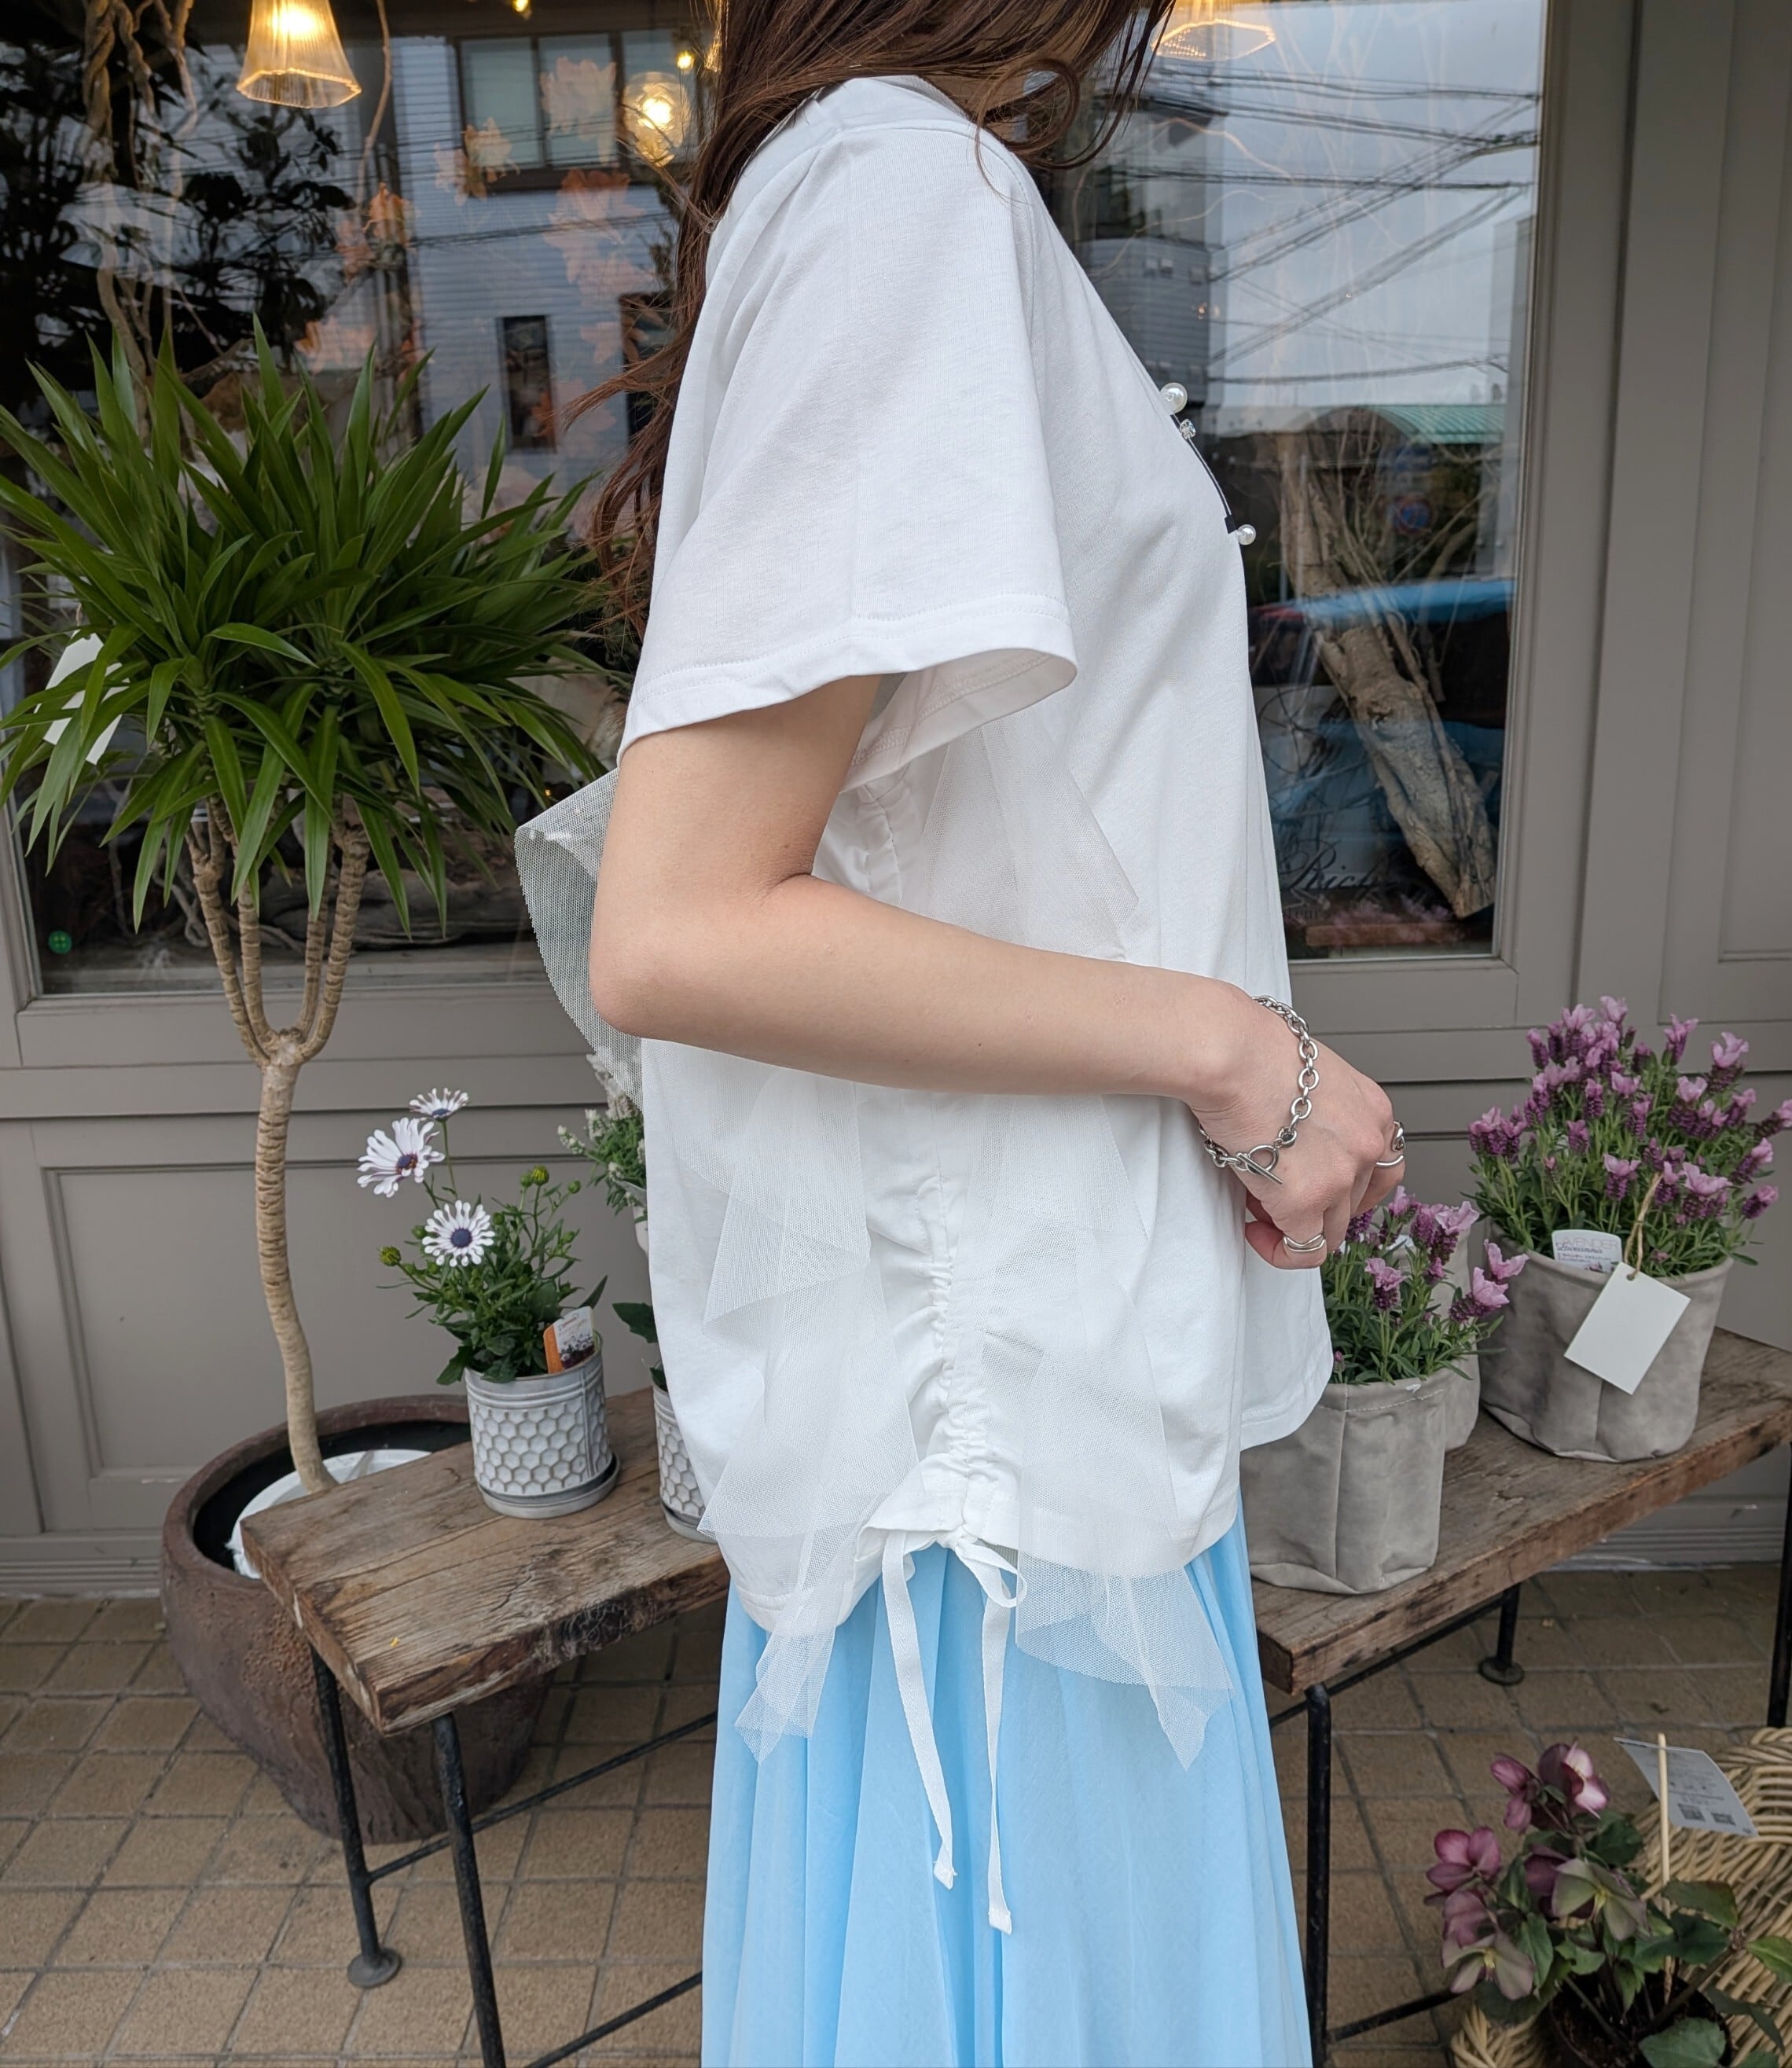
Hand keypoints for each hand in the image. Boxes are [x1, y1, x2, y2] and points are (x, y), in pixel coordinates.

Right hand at [1189, 992, 1401, 1270]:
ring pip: (1331, 1231)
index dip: (1350, 1186)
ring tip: (1257, 1203)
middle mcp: (1367, 1145)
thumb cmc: (1254, 1050)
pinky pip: (1303, 1250)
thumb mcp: (1309, 1072)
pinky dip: (1279, 1249)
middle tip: (1276, 1189)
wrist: (1233, 1054)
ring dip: (1294, 1224)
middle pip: (1354, 1203)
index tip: (1321, 1186)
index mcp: (1373, 1111)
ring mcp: (1341, 1176)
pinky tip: (1254, 1229)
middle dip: (1316, 1204)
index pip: (1383, 1167)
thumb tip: (1294, 1137)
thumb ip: (1317, 1109)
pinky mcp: (1306, 1200)